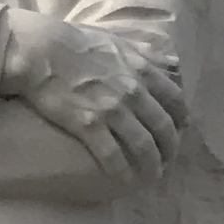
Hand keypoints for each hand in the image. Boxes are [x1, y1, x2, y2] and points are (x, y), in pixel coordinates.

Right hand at [0, 12, 185, 186]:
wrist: (42, 51)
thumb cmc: (76, 43)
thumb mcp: (119, 41)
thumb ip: (145, 54)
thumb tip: (169, 64)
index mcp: (142, 70)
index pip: (176, 101)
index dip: (181, 121)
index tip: (179, 132)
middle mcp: (134, 92)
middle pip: (164, 128)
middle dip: (170, 149)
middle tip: (167, 161)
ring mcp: (113, 110)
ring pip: (144, 145)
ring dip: (152, 166)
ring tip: (152, 177)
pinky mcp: (89, 126)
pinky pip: (113, 155)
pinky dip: (123, 172)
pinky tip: (126, 182)